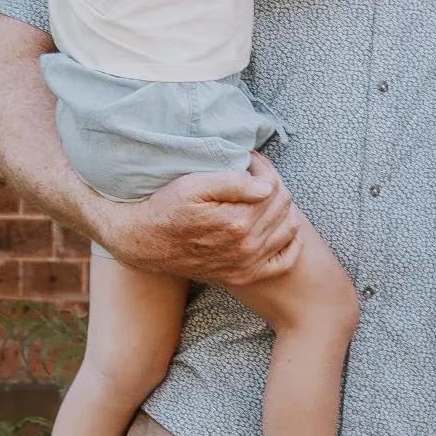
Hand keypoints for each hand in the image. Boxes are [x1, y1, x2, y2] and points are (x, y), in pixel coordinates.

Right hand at [95, 154, 300, 288]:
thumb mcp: (193, 186)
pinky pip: (285, 261)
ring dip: (283, 208)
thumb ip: (233, 183)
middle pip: (283, 206)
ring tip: (263, 196)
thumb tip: (267, 186)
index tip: (248, 160)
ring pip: (289, 228)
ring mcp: (247, 265)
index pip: (273, 187)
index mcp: (237, 222)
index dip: (263, 168)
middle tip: (255, 174)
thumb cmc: (167, 209)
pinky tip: (279, 226)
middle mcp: (246, 247)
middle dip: (273, 184)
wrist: (145, 243)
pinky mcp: (244, 275)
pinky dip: (290, 242)